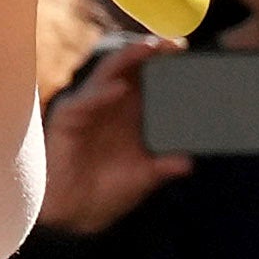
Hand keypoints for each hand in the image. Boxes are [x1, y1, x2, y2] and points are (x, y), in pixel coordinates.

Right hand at [32, 42, 180, 236]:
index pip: (146, 77)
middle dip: (149, 51)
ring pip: (107, 73)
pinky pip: (85, 102)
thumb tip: (189, 162)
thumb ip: (164, 166)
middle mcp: (109, 103)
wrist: (76, 214)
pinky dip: (101, 94)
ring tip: (148, 49)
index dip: (163, 62)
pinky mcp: (68, 120)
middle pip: (129, 67)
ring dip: (127, 58)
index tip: (184, 51)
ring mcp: (89, 108)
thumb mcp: (143, 177)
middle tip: (172, 44)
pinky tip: (119, 89)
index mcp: (129, 112)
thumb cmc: (106, 191)